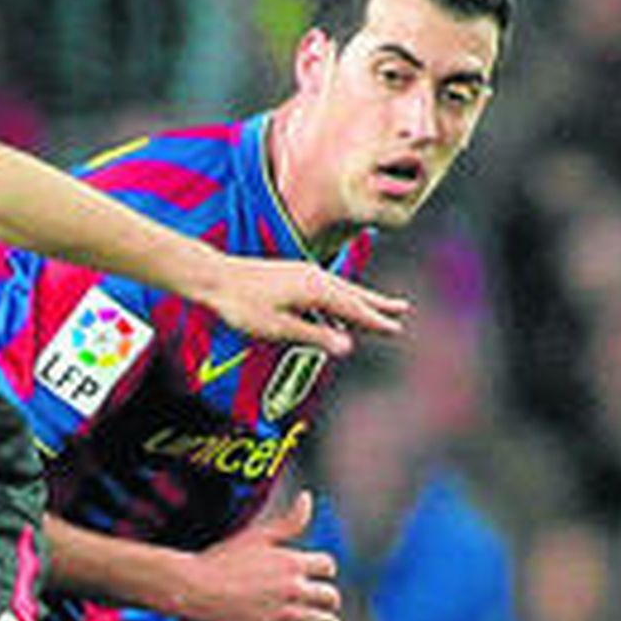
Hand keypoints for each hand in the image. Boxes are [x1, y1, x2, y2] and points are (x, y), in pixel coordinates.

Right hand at [166, 492, 341, 620]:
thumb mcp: (255, 534)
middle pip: (330, 596)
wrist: (193, 589)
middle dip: (327, 598)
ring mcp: (284, 614)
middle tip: (321, 601)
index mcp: (291, 562)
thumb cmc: (221, 559)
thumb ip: (287, 521)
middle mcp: (293, 588)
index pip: (328, 566)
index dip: (323, 569)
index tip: (316, 573)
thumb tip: (308, 497)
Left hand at [205, 257, 407, 354]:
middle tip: (404, 310)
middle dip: (377, 304)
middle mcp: (314, 277)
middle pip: (353, 293)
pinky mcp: (292, 274)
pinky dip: (340, 297)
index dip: (375, 321)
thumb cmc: (243, 305)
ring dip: (361, 298)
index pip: (353, 308)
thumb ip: (315, 336)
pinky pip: (325, 288)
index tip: (397, 330)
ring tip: (381, 306)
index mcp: (316, 289)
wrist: (216, 278)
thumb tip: (348, 347)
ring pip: (340, 288)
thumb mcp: (279, 327)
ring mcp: (303, 273)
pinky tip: (337, 308)